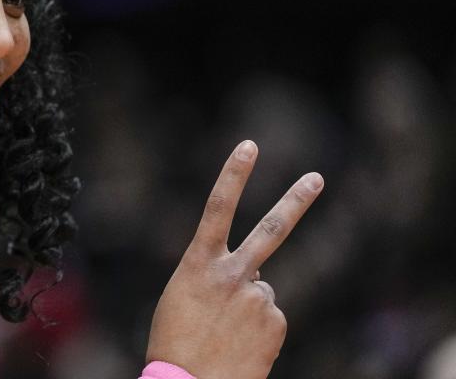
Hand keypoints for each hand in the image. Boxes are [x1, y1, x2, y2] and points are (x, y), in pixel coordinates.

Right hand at [145, 140, 323, 378]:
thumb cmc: (174, 341)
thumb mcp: (183, 295)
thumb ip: (216, 277)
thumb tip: (255, 278)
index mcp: (198, 263)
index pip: (217, 207)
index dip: (233, 174)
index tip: (249, 146)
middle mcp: (232, 274)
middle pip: (271, 229)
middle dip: (296, 200)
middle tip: (316, 177)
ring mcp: (257, 298)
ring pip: (263, 291)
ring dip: (249, 308)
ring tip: (226, 334)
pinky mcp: (275, 322)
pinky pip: (271, 318)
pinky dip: (259, 330)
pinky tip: (239, 346)